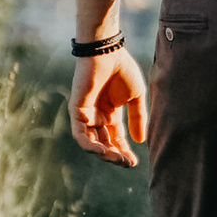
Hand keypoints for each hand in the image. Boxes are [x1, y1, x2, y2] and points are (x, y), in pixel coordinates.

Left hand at [70, 43, 148, 167]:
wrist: (108, 52)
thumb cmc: (122, 69)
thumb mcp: (135, 97)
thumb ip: (137, 118)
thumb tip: (140, 141)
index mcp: (110, 113)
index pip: (116, 138)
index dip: (124, 151)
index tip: (134, 163)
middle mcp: (97, 116)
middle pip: (104, 143)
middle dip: (116, 155)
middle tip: (127, 163)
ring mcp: (86, 114)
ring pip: (92, 143)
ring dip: (104, 153)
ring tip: (118, 159)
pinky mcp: (76, 111)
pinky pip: (80, 134)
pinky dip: (90, 145)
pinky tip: (103, 151)